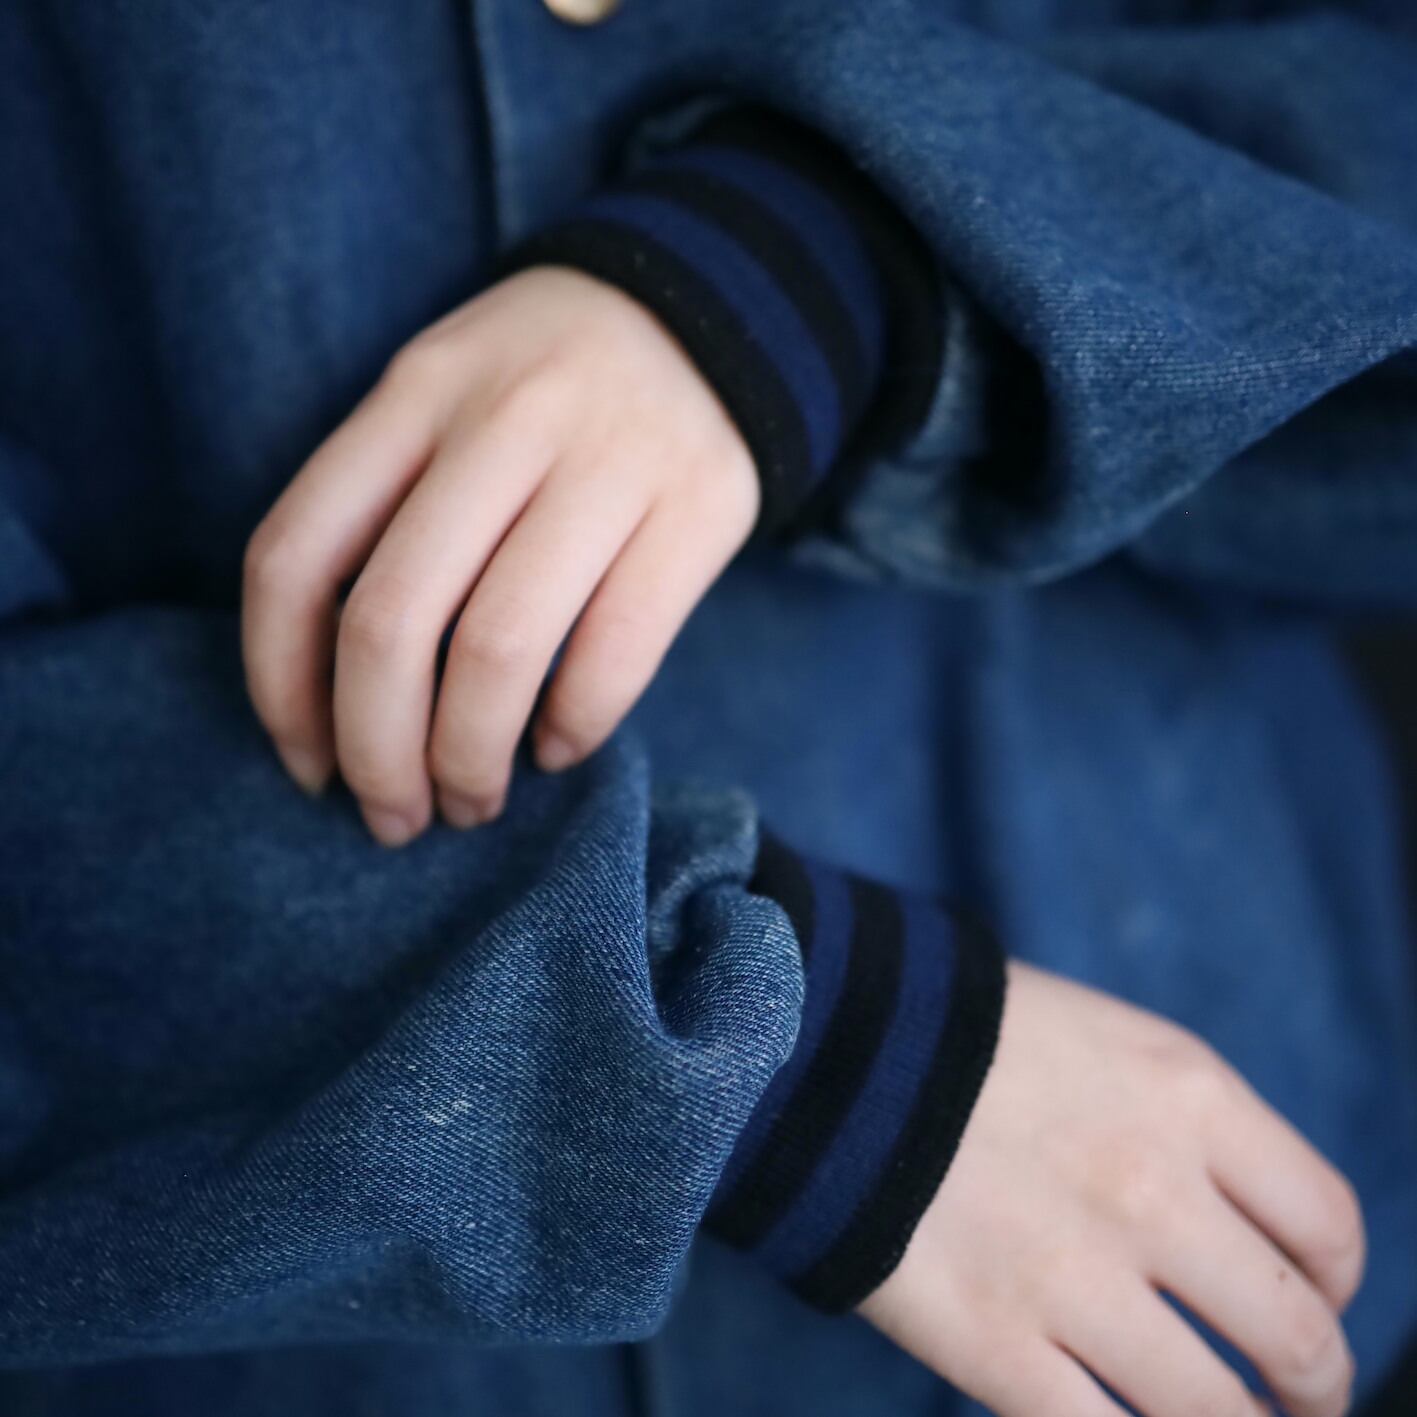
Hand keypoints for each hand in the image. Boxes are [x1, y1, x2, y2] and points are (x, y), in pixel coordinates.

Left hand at [242, 266, 759, 843]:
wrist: (711, 313)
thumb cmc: (547, 387)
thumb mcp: (447, 393)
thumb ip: (385, 501)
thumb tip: (339, 692)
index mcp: (415, 391)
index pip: (296, 555)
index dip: (280, 686)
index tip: (307, 765)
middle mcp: (500, 422)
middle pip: (390, 622)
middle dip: (378, 754)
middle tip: (394, 817)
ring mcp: (605, 464)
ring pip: (498, 649)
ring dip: (470, 759)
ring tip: (472, 799)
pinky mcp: (692, 512)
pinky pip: (613, 653)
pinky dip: (572, 727)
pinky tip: (558, 747)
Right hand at [860, 963, 1363, 1416]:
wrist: (821, 1039)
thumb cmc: (965, 1036)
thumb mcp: (1100, 1039)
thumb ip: (1184, 1125)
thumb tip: (1242, 1227)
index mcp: (1186, 1097)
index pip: (1327, 1224)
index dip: (1340, 1283)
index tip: (1316, 1300)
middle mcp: (1151, 1189)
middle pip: (1296, 1335)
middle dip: (1313, 1385)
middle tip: (1297, 1399)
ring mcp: (1073, 1275)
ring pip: (1214, 1415)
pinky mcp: (991, 1341)